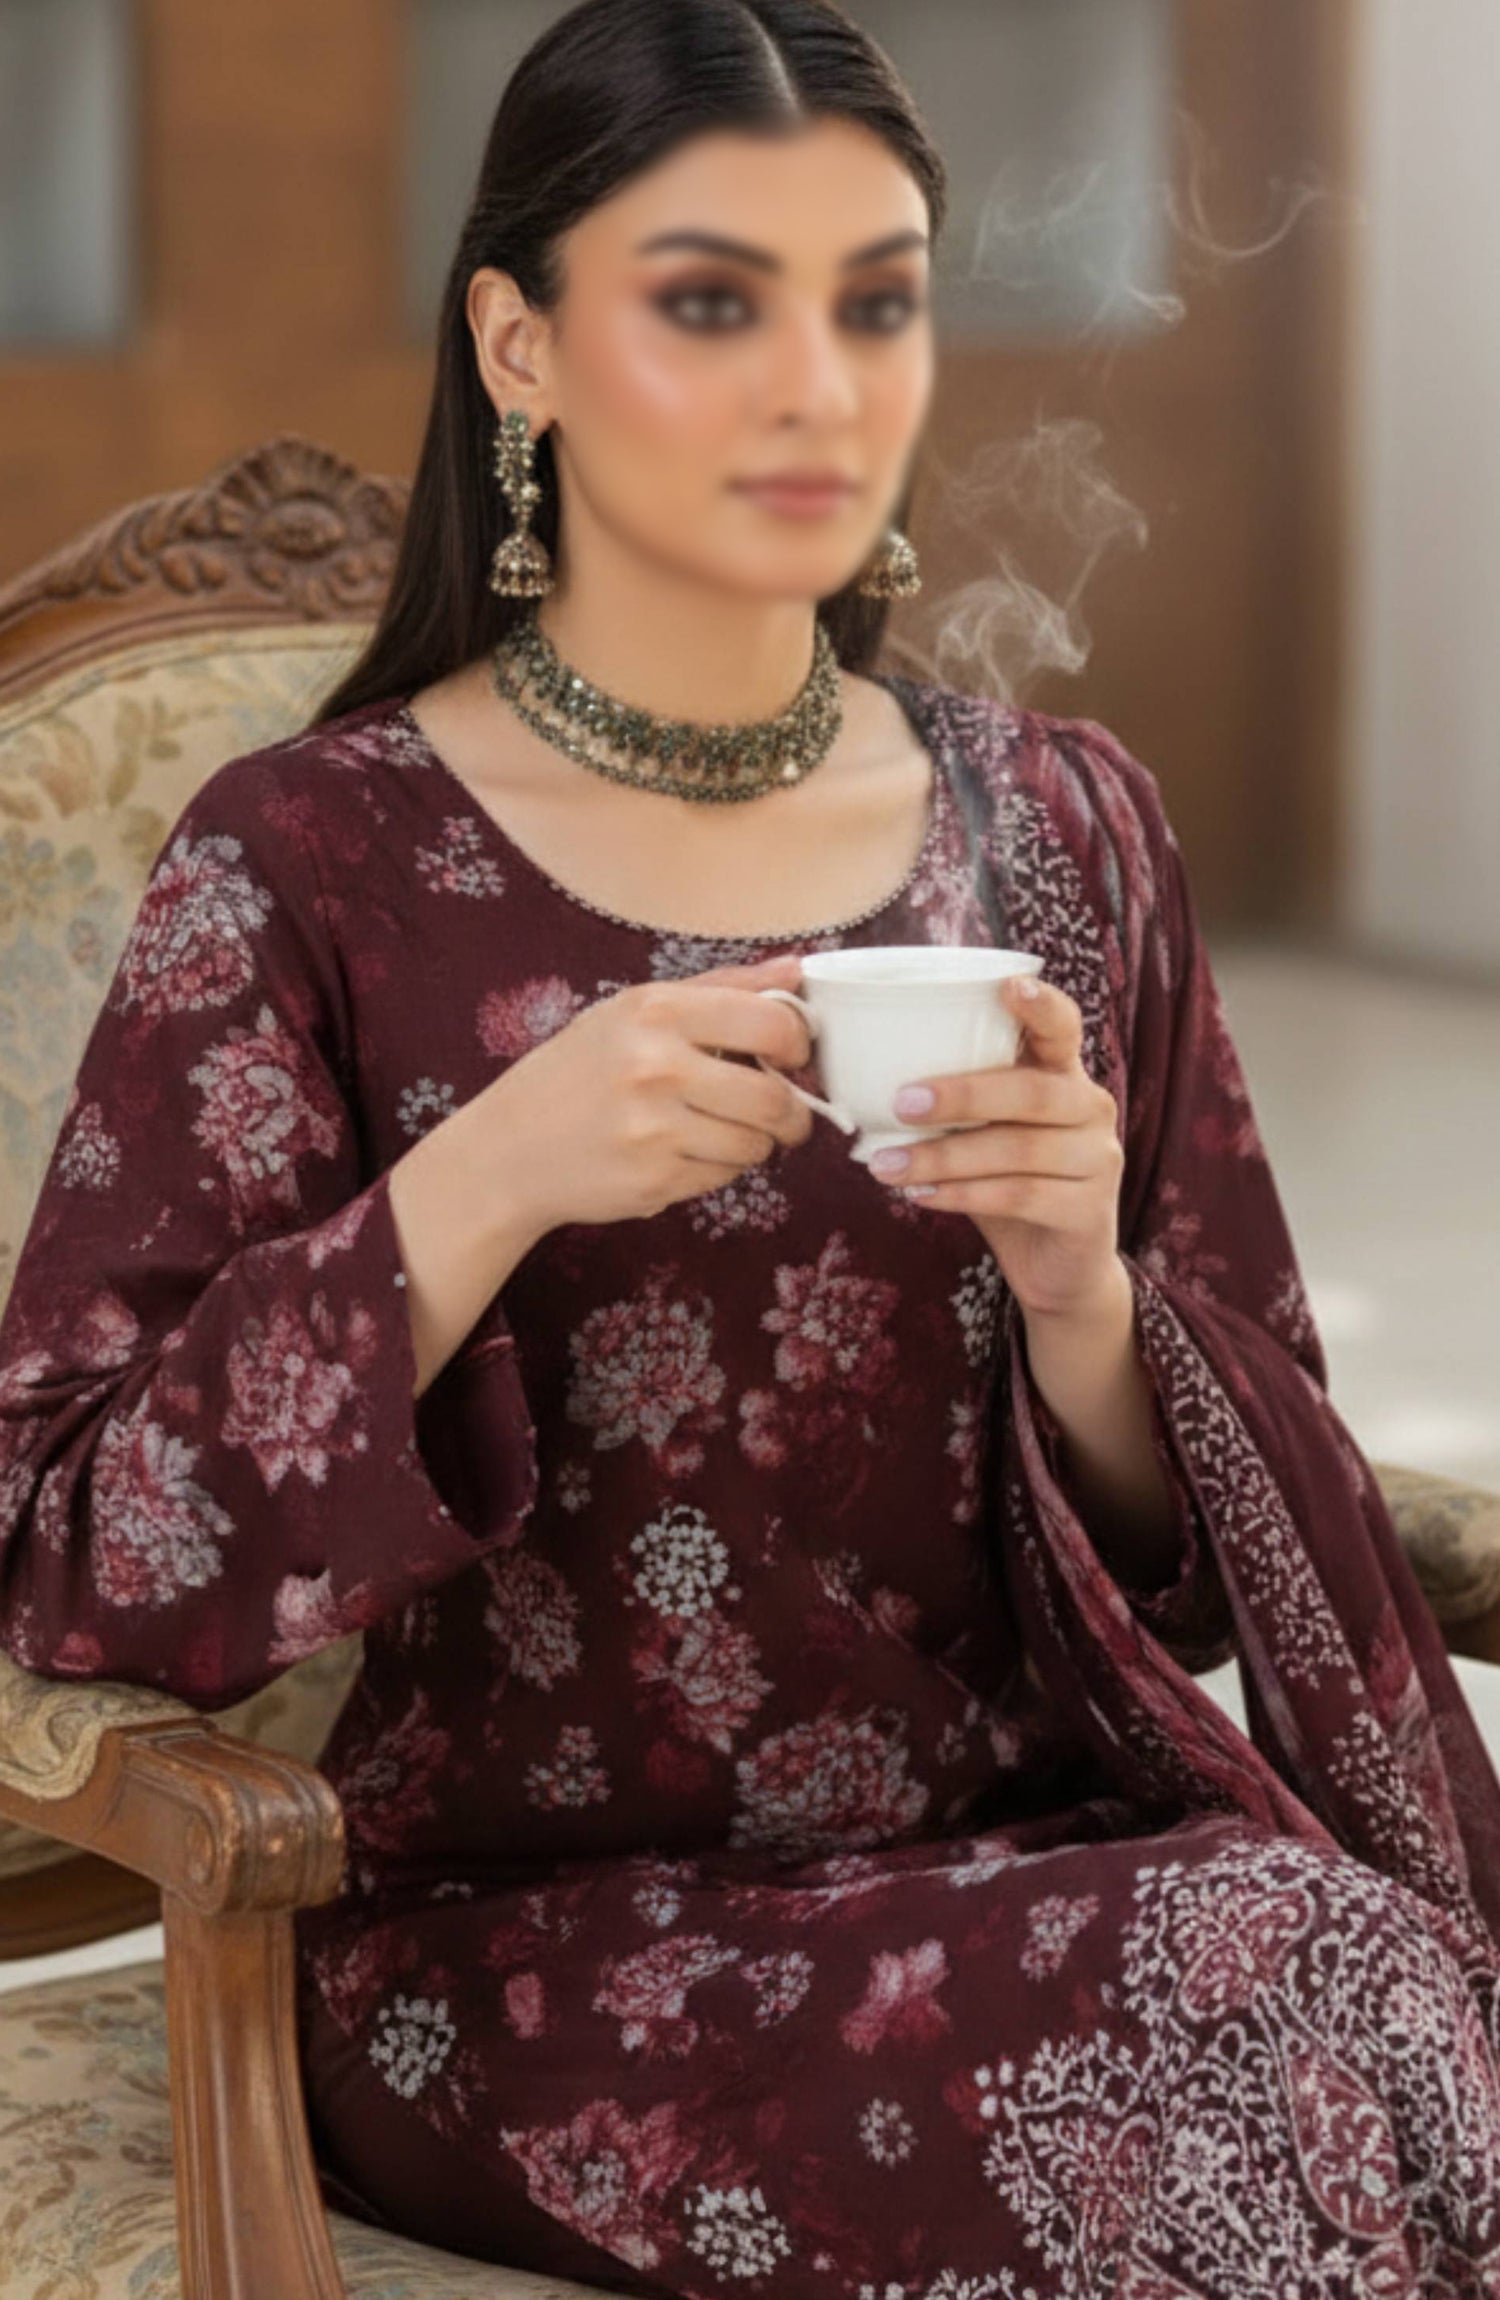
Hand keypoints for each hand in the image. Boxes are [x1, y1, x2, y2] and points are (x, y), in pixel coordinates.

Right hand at [480, 953, 815, 1235]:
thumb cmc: (577, 1072)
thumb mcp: (635, 1011)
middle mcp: (655, 1067)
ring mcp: (654, 1129)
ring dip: (756, 1144)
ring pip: (755, 1146)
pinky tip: (687, 1153)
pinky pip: (723, 1178)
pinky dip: (719, 1169)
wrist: (510, 1149)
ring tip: (726, 1132)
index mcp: (656, 1011)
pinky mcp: (654, 1181)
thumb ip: (722, 987)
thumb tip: (795, 972)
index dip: (798, 1045)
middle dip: (793, 1113)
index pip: (771, 1026)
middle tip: (786, 1115)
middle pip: (775, 1099)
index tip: (792, 1056)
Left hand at [870, 974, 1125, 1321]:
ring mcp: (1097, 1160)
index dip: (1041, 1005)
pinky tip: (922, 1196)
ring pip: (1017, 1150)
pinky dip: (963, 1195)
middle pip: (1031, 1091)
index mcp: (1064, 1074)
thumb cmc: (1006, 1182)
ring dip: (944, 1156)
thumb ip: (949, 1101)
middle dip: (962, 1094)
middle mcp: (1090, 1108)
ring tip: (885, 1165)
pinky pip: (1020, 1197)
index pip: (1063, 1027)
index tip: (1009, 985)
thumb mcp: (983, 1131)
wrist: (1057, 1267)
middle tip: (900, 1102)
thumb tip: (853, 1070)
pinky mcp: (1088, 1211)